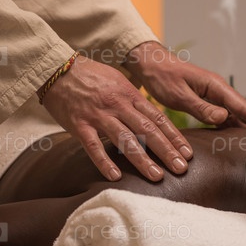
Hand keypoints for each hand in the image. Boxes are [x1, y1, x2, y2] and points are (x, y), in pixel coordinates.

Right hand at [42, 55, 191, 181]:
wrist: (58, 69)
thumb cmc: (90, 76)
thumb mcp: (118, 81)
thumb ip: (134, 100)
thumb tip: (152, 118)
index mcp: (130, 95)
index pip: (157, 118)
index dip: (174, 136)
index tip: (187, 153)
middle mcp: (118, 105)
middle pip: (147, 130)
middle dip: (166, 151)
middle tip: (181, 169)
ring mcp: (99, 115)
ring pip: (125, 140)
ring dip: (143, 160)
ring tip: (157, 177)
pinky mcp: (79, 125)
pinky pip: (93, 146)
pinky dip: (105, 162)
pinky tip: (115, 176)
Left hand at [124, 41, 245, 128]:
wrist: (151, 65)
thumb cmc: (163, 77)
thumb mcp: (179, 95)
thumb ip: (201, 108)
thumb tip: (223, 118)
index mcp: (215, 86)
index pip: (240, 104)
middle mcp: (218, 90)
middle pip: (241, 110)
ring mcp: (213, 96)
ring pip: (233, 113)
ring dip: (244, 126)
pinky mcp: (206, 102)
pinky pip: (223, 115)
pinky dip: (231, 125)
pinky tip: (236, 137)